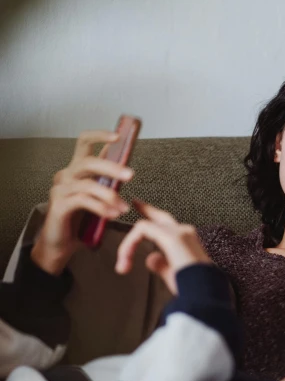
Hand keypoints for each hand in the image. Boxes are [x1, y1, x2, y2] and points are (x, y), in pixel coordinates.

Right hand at [31, 130, 133, 274]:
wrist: (62, 244)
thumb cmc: (80, 220)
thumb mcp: (97, 197)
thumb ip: (107, 183)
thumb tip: (125, 170)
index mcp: (76, 170)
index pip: (84, 142)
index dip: (99, 136)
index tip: (118, 136)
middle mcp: (66, 175)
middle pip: (88, 162)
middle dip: (111, 167)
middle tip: (130, 175)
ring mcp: (60, 190)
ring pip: (88, 184)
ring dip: (110, 195)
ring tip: (123, 208)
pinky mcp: (59, 205)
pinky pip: (83, 201)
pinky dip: (101, 207)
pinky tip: (112, 215)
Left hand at [115, 200, 210, 294]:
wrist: (203, 292)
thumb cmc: (192, 288)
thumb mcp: (173, 274)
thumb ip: (161, 264)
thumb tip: (151, 258)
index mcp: (188, 242)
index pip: (168, 227)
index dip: (154, 220)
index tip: (144, 218)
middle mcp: (185, 232)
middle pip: (160, 217)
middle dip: (145, 209)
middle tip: (135, 202)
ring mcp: (179, 232)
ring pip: (145, 227)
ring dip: (129, 245)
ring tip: (123, 263)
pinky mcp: (170, 236)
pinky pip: (142, 230)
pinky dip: (130, 244)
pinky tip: (125, 257)